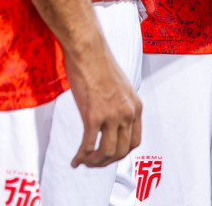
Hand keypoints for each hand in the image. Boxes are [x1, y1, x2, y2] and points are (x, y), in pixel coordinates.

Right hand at [65, 41, 141, 167]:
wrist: (88, 50)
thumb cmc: (99, 64)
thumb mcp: (119, 87)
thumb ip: (119, 105)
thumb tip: (111, 120)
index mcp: (136, 106)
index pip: (135, 142)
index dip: (122, 153)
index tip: (109, 155)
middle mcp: (127, 113)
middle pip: (122, 151)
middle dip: (107, 162)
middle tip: (94, 162)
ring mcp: (111, 115)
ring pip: (107, 152)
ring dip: (95, 162)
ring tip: (84, 162)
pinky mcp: (93, 115)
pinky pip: (88, 145)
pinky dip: (81, 157)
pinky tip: (75, 160)